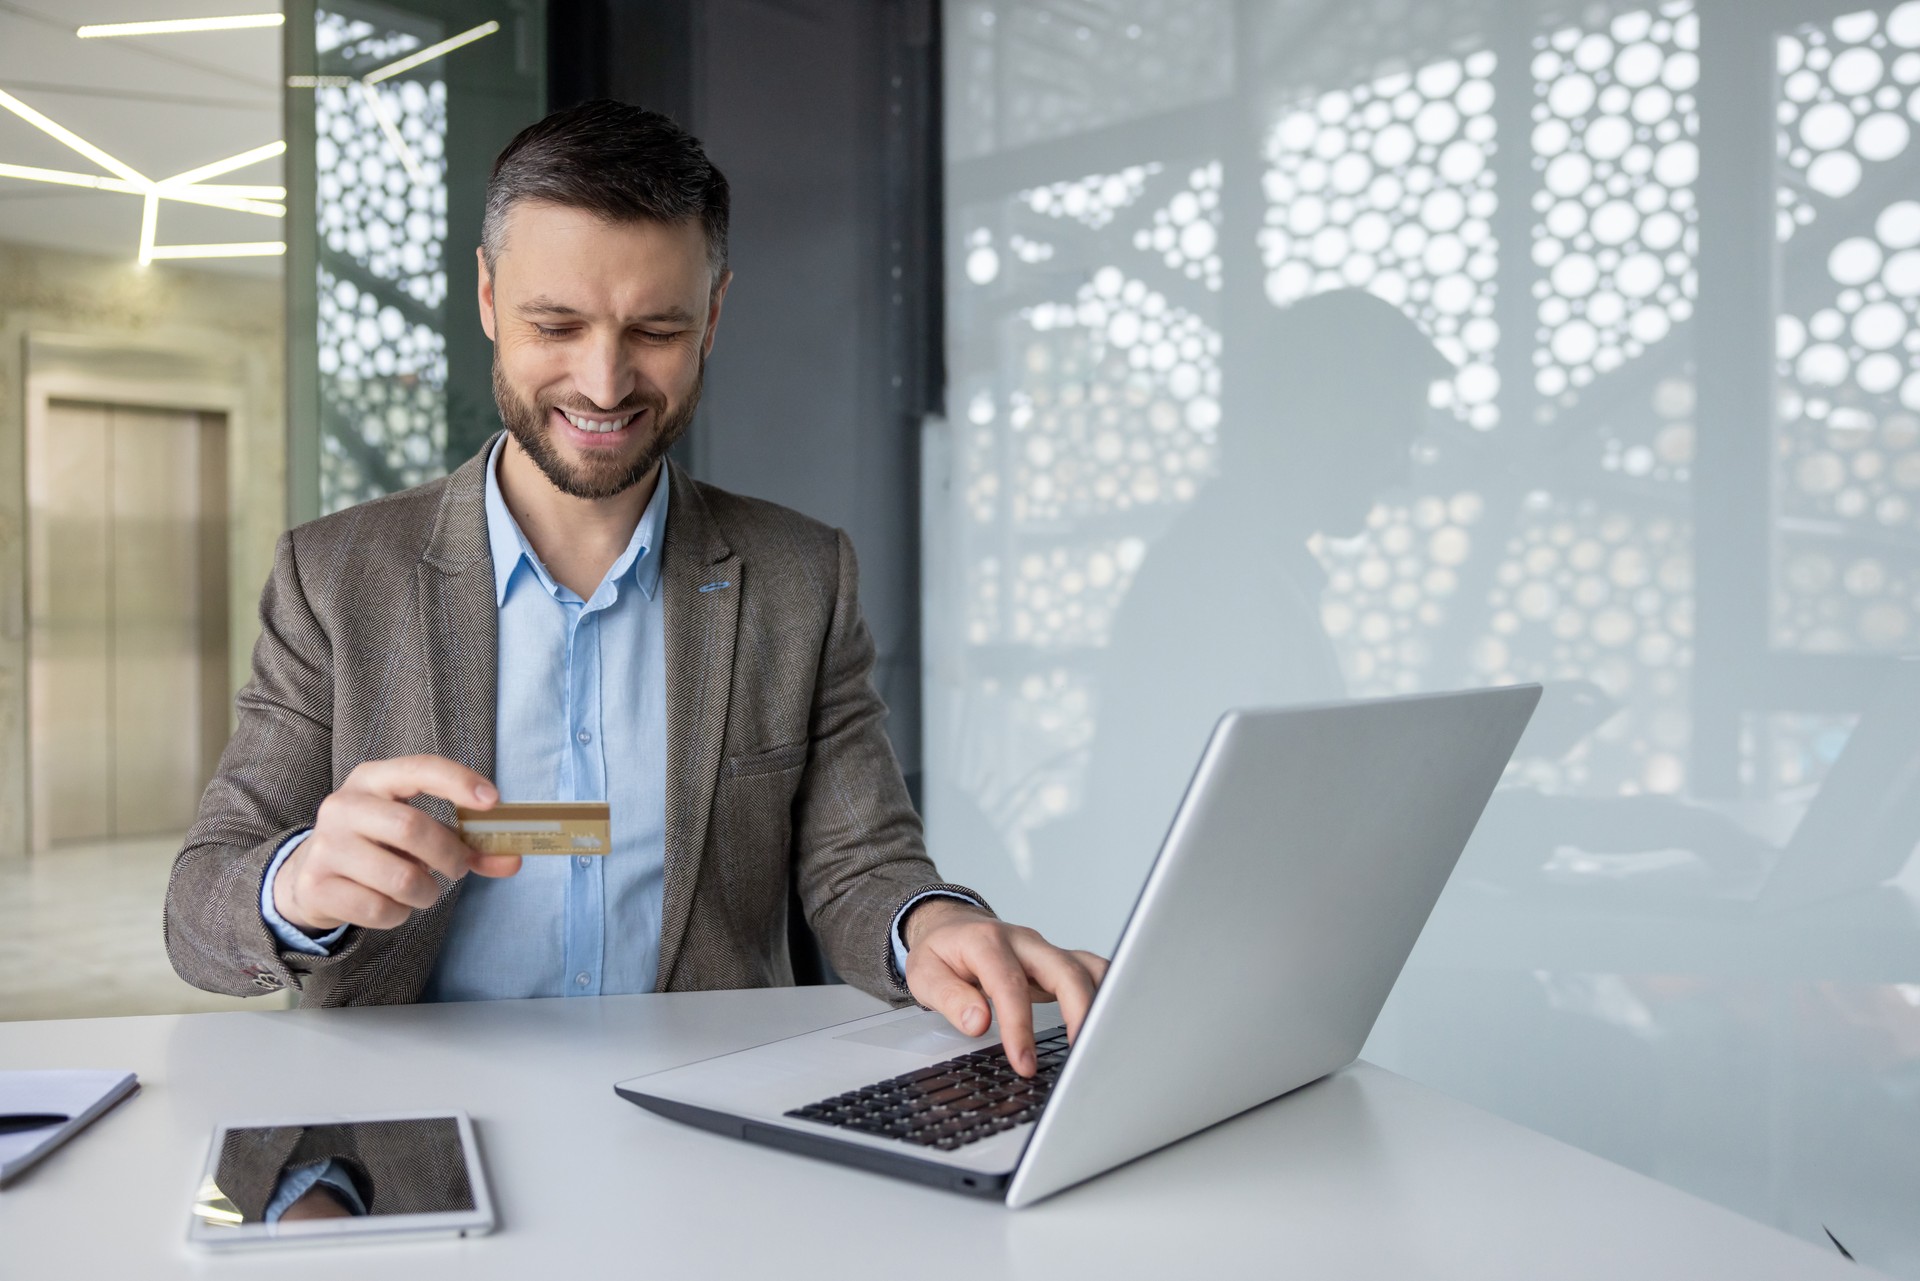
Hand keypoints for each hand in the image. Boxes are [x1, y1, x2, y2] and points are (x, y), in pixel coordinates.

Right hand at [272, 755, 516, 933]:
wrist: (311, 876)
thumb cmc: (379, 846)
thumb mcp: (417, 833)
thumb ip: (467, 843)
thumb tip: (514, 859)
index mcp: (373, 779)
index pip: (420, 768)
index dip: (459, 782)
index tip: (493, 802)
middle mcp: (344, 805)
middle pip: (412, 828)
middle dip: (449, 855)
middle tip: (457, 869)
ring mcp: (326, 846)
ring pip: (401, 878)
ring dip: (427, 892)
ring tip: (422, 890)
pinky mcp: (318, 886)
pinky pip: (380, 908)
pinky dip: (399, 914)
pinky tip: (390, 904)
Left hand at [901, 899, 1108, 1077]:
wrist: (950, 926)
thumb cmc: (940, 952)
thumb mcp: (925, 975)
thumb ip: (950, 998)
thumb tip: (978, 1023)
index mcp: (987, 942)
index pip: (1010, 984)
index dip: (1019, 1026)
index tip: (1023, 1062)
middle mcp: (1023, 942)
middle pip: (1064, 970)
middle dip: (1078, 1013)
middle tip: (1076, 1055)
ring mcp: (1045, 950)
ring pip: (1086, 969)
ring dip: (1100, 1003)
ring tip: (1099, 1043)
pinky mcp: (1057, 962)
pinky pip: (1091, 971)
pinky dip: (1105, 993)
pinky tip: (1106, 1022)